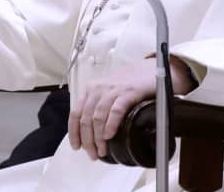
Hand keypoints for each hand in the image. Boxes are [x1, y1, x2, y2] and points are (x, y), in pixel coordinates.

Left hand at [68, 56, 196, 159]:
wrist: (150, 70)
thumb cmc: (129, 83)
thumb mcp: (108, 91)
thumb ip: (98, 106)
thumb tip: (90, 132)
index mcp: (91, 89)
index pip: (76, 113)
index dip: (74, 132)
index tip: (76, 146)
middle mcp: (99, 88)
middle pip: (86, 119)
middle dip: (88, 140)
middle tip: (93, 154)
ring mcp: (113, 90)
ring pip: (98, 117)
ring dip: (98, 138)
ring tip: (102, 150)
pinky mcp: (128, 92)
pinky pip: (115, 111)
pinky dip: (111, 125)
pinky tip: (110, 135)